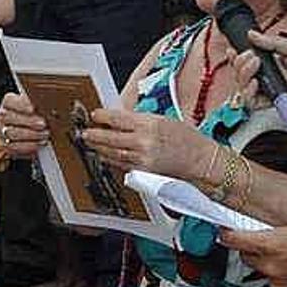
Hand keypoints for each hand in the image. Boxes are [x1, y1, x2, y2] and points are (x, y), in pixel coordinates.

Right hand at [0, 93, 49, 157]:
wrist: (37, 131)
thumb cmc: (39, 115)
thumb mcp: (39, 106)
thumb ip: (40, 103)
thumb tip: (46, 104)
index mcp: (8, 102)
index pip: (10, 101)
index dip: (21, 104)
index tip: (33, 108)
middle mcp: (1, 116)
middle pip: (9, 117)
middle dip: (28, 121)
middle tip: (44, 124)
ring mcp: (1, 131)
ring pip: (11, 133)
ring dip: (30, 135)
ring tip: (45, 134)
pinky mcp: (5, 145)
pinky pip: (13, 147)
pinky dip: (27, 146)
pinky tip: (39, 144)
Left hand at [81, 108, 210, 178]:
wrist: (201, 160)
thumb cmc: (186, 138)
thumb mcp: (162, 119)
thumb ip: (139, 119)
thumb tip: (118, 117)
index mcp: (150, 124)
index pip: (118, 118)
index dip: (103, 116)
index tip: (95, 115)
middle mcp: (145, 141)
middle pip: (111, 137)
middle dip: (95, 134)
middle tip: (85, 132)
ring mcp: (143, 158)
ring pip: (114, 152)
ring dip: (99, 147)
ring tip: (91, 143)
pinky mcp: (144, 171)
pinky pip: (122, 164)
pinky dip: (111, 159)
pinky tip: (104, 155)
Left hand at [219, 225, 286, 286]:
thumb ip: (271, 233)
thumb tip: (257, 233)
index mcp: (269, 245)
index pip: (233, 240)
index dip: (226, 235)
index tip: (223, 232)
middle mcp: (269, 266)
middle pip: (245, 257)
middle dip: (250, 250)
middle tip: (261, 244)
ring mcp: (277, 282)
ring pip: (260, 271)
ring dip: (266, 264)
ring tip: (286, 258)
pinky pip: (274, 282)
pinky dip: (278, 276)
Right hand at [229, 31, 286, 110]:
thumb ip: (272, 42)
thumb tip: (252, 34)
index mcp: (270, 62)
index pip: (245, 60)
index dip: (236, 57)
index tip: (233, 50)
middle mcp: (267, 76)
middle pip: (240, 74)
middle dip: (240, 64)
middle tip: (250, 56)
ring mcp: (270, 89)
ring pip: (243, 88)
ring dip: (242, 76)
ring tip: (254, 65)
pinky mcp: (275, 101)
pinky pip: (253, 102)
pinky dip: (249, 93)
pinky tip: (254, 83)